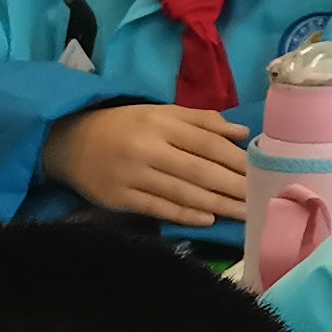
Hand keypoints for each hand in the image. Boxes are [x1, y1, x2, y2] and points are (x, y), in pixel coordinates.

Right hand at [44, 102, 254, 227]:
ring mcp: (133, 176)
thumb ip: (202, 121)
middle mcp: (149, 150)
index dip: (237, 161)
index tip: (263, 173)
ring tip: (245, 214)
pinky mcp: (120, 198)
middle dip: (235, 188)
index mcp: (162, 124)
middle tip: (264, 200)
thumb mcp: (160, 113)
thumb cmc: (124, 125)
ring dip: (217, 205)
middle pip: (200, 172)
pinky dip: (185, 215)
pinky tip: (209, 219)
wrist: (68, 141)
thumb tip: (242, 133)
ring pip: (183, 194)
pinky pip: (159, 208)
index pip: (208, 144)